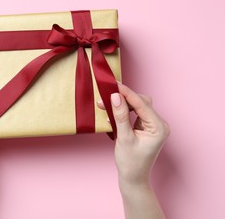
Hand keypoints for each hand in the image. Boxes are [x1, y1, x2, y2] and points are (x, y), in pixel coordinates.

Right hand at [98, 82, 169, 218]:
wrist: (133, 179)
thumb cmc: (130, 163)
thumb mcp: (124, 138)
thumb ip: (120, 116)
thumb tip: (115, 96)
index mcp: (159, 127)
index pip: (142, 104)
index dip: (127, 93)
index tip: (113, 84)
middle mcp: (159, 124)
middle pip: (141, 102)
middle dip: (123, 98)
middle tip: (106, 94)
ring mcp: (153, 126)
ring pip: (137, 106)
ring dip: (122, 104)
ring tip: (104, 104)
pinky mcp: (145, 127)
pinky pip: (135, 113)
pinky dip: (123, 112)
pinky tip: (111, 113)